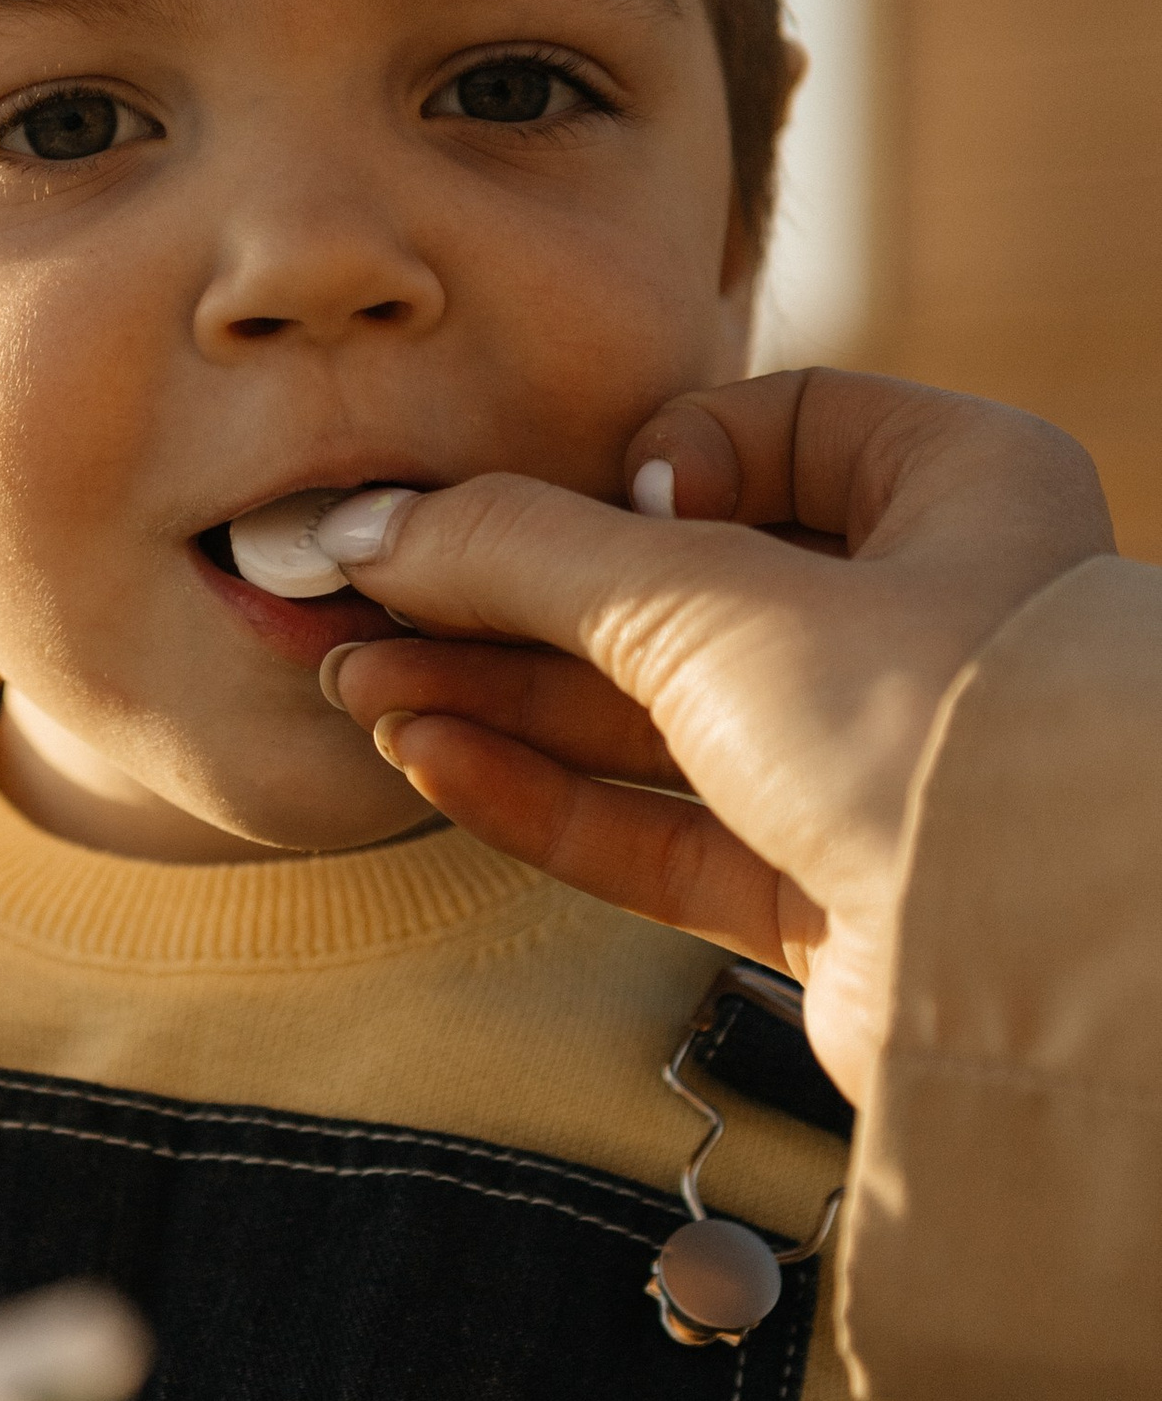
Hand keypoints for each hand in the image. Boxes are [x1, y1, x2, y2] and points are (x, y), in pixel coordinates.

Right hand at [317, 374, 1112, 1106]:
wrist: (1042, 970)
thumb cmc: (926, 723)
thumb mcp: (706, 599)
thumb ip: (528, 557)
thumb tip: (372, 530)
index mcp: (956, 491)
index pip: (767, 431)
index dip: (646, 458)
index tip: (558, 501)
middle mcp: (925, 616)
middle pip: (674, 584)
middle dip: (506, 597)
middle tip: (361, 601)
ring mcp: (870, 761)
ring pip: (652, 714)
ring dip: (499, 696)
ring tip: (357, 681)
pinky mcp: (826, 886)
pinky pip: (658, 826)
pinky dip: (541, 792)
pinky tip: (430, 756)